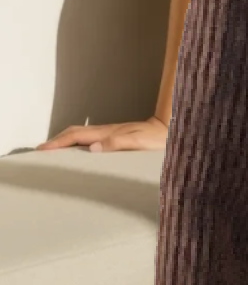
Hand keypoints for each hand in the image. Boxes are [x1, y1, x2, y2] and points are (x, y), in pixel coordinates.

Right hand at [37, 115, 168, 152]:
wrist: (172, 129)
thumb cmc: (157, 139)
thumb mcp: (139, 143)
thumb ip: (117, 143)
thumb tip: (92, 148)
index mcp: (108, 132)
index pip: (77, 136)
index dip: (58, 142)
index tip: (41, 150)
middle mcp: (107, 131)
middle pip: (75, 133)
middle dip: (56, 141)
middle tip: (39, 153)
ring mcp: (111, 133)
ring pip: (81, 135)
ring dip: (65, 142)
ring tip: (52, 154)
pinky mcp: (117, 137)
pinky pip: (90, 139)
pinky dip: (77, 144)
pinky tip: (77, 153)